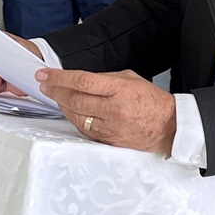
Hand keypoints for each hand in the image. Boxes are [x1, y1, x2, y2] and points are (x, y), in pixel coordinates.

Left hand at [37, 68, 176, 154]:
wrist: (169, 127)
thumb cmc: (152, 102)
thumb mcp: (131, 79)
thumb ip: (105, 78)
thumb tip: (80, 80)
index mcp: (119, 89)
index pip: (82, 81)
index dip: (59, 77)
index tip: (45, 74)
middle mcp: (113, 109)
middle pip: (74, 99)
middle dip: (54, 91)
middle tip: (44, 84)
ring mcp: (109, 127)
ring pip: (75, 116)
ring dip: (61, 105)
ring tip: (55, 96)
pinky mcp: (107, 140)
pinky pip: (83, 129)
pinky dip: (73, 118)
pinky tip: (70, 111)